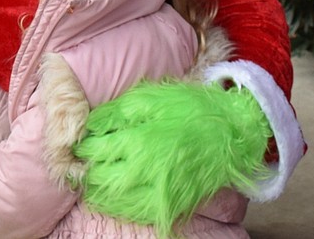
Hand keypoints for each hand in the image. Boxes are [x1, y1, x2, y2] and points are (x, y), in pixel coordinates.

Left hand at [73, 80, 270, 231]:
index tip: (81, 143)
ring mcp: (158, 192)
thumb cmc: (191, 109)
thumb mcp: (151, 99)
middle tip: (82, 162)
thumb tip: (91, 124)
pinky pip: (136, 212)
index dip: (84, 145)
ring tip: (93, 180)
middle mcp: (144, 171)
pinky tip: (116, 196)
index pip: (95, 149)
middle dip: (88, 169)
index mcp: (137, 141)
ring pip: (115, 200)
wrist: (232, 132)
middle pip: (100, 177)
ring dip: (99, 191)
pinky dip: (120, 206)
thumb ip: (117, 113)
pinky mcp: (171, 205)